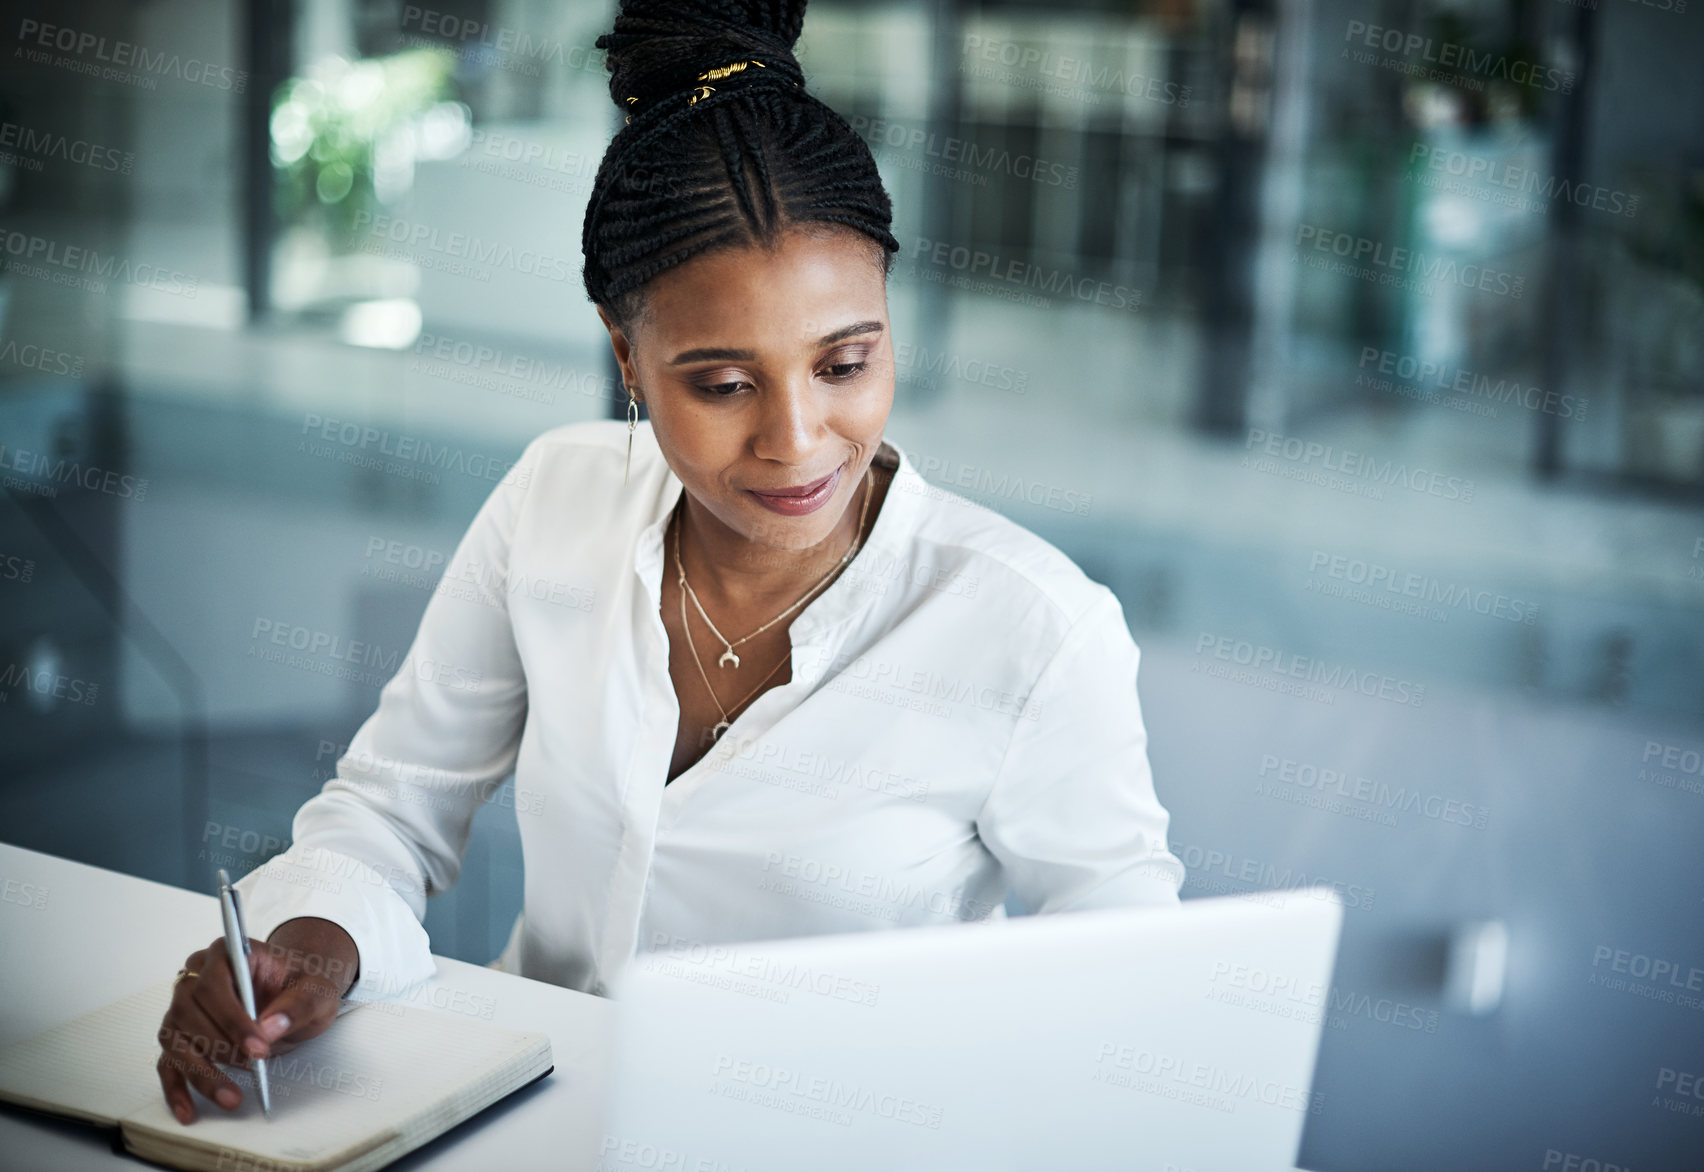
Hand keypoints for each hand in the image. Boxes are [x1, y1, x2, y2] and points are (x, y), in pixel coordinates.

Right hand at [154, 916, 358, 1123]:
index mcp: (227, 953)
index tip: (258, 1047)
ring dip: (201, 1072)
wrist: (296, 993)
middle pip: (188, 1013)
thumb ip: (297, 1005)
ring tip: (231, 1097)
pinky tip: (188, 1111)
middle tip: (253, 1068)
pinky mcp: (181, 1035)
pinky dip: (176, 1088)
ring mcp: (184, 1006)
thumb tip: (270, 1028)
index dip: (232, 1019)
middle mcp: (196, 975)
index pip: (214, 985)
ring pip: (175, 1040)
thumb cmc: (302, 985)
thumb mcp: (316, 990)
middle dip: (220, 1047)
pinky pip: (168, 1062)